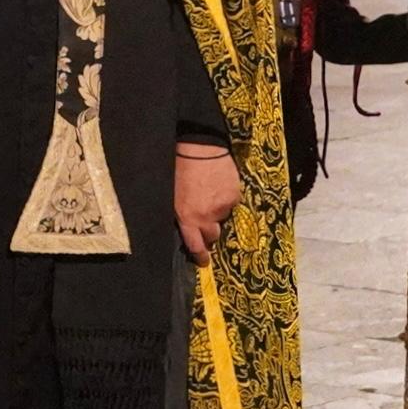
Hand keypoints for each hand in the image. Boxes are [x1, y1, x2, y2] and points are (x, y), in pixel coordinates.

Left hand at [174, 142, 240, 261]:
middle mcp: (207, 216)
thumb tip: (186, 227)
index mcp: (187, 218)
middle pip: (213, 235)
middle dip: (209, 231)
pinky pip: (231, 202)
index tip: (204, 261)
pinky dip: (226, 197)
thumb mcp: (172, 196)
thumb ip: (181, 215)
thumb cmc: (179, 168)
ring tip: (209, 193)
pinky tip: (218, 184)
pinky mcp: (234, 195)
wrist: (199, 147)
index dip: (201, 256)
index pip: (195, 245)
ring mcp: (223, 206)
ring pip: (222, 216)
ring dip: (217, 210)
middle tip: (205, 218)